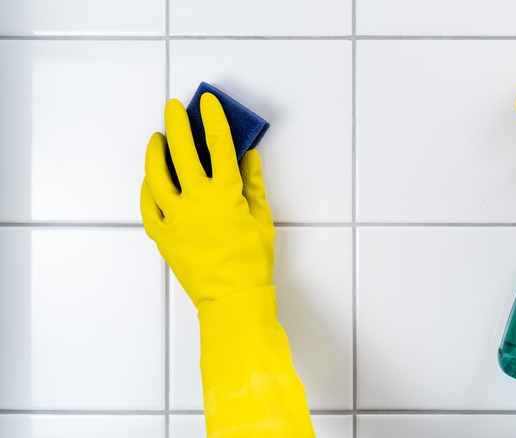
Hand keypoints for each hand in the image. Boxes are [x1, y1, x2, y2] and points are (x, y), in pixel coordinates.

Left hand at [140, 93, 274, 310]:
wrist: (233, 297)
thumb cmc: (251, 262)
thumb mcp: (262, 219)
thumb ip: (254, 185)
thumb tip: (250, 158)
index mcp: (226, 194)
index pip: (219, 145)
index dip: (213, 119)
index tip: (208, 103)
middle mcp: (197, 200)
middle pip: (183, 151)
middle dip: (178, 123)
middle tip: (174, 108)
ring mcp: (175, 217)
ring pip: (157, 175)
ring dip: (155, 152)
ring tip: (157, 138)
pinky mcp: (162, 235)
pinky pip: (147, 205)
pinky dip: (147, 188)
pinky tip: (149, 179)